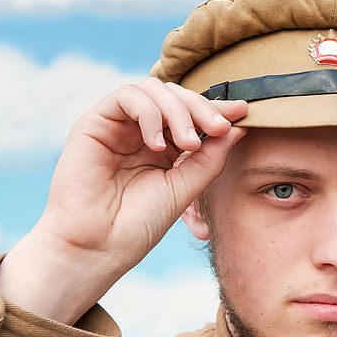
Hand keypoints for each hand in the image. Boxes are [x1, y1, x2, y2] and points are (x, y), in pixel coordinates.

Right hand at [0, 78, 247, 323]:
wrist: (99, 247)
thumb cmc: (139, 225)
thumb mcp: (185, 188)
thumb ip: (211, 157)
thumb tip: (239, 126)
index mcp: (164, 148)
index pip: (191, 114)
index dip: (216, 109)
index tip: (243, 112)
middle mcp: (141, 132)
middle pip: (175, 95)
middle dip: (202, 107)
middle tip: (218, 129)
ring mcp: (118, 126)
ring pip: (153, 89)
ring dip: (178, 110)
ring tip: (189, 144)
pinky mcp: (94, 124)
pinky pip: (127, 96)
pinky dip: (150, 113)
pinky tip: (156, 145)